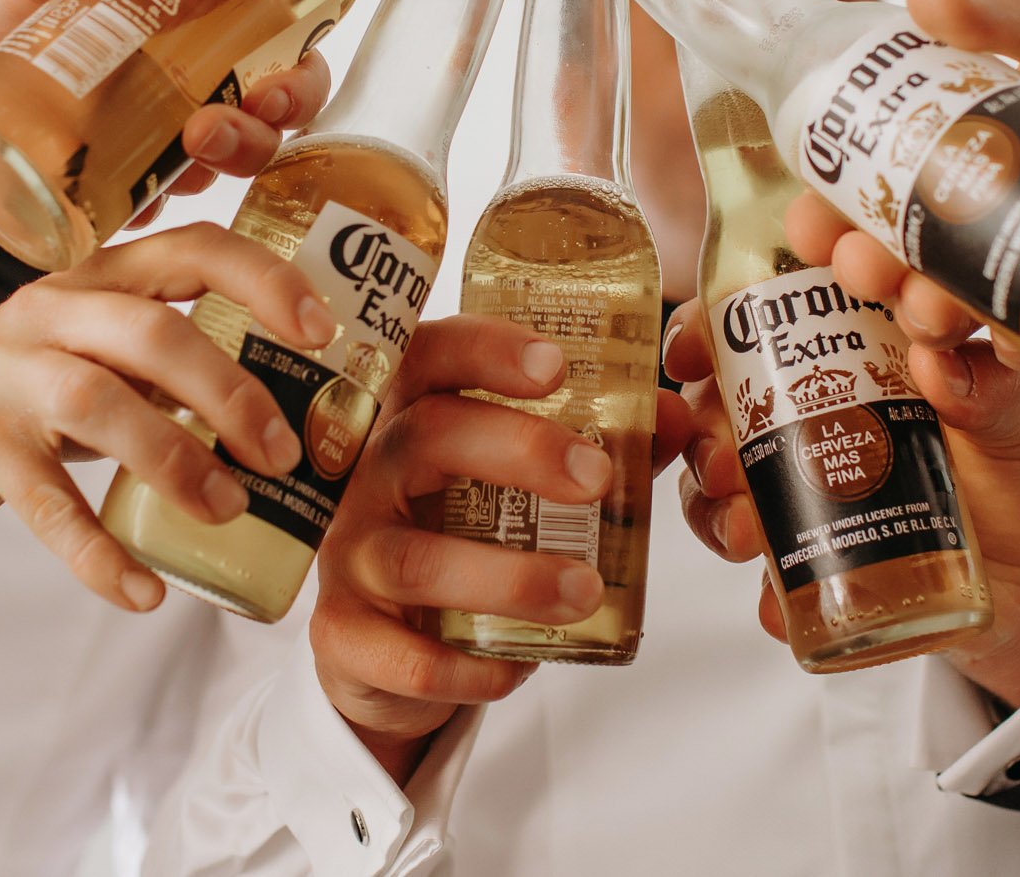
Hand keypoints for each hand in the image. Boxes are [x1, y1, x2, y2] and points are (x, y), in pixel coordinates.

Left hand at [0, 0, 332, 194]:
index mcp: (181, 26)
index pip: (277, 48)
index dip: (303, 71)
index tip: (283, 77)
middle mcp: (177, 85)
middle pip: (266, 115)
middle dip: (272, 125)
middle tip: (230, 121)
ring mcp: (143, 139)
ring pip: (224, 164)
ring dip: (232, 162)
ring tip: (194, 149)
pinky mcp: (103, 186)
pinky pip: (153, 208)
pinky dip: (162, 208)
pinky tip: (149, 202)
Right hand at [0, 223, 337, 611]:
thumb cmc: (49, 379)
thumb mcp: (112, 347)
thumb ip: (187, 360)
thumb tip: (311, 415)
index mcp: (108, 275)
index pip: (195, 248)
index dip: (265, 282)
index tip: (322, 331)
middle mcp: (56, 309)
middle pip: (153, 333)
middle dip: (230, 394)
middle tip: (283, 454)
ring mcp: (9, 373)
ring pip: (99, 405)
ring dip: (176, 462)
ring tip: (230, 509)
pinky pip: (47, 506)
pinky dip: (100, 554)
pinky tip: (145, 591)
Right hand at [312, 316, 697, 781]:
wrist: (385, 648)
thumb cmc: (462, 538)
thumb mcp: (517, 487)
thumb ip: (596, 446)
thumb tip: (676, 417)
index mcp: (409, 418)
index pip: (429, 357)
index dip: (485, 350)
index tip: (555, 367)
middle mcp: (368, 476)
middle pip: (423, 437)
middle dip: (517, 450)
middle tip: (595, 477)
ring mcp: (348, 556)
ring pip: (415, 559)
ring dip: (509, 576)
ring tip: (585, 590)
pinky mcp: (342, 636)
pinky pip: (403, 657)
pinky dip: (470, 667)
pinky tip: (522, 666)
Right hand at [666, 310, 1019, 707]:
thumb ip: (993, 387)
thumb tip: (938, 361)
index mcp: (854, 356)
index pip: (765, 318)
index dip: (718, 318)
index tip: (702, 333)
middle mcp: (813, 417)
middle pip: (720, 402)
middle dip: (701, 422)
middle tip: (722, 449)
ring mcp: (808, 492)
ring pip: (721, 486)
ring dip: (712, 504)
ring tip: (746, 530)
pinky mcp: (820, 564)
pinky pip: (768, 579)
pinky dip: (764, 592)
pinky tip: (775, 603)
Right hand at [794, 0, 1019, 358]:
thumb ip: (1012, 13)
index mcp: (981, 139)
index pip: (882, 176)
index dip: (834, 201)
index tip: (808, 214)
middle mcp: (1004, 205)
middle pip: (908, 248)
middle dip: (867, 266)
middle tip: (859, 263)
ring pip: (963, 301)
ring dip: (926, 315)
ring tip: (925, 306)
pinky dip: (1012, 356)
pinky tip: (996, 351)